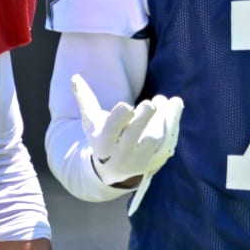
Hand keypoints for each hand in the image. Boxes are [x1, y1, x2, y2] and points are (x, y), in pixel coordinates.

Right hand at [71, 74, 182, 188]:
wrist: (113, 171)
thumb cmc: (101, 139)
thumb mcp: (90, 123)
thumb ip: (85, 100)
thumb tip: (75, 78)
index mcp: (103, 143)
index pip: (112, 129)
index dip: (120, 117)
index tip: (127, 106)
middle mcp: (121, 154)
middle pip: (134, 135)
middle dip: (143, 118)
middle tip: (150, 104)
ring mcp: (140, 159)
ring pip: (154, 139)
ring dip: (163, 118)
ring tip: (164, 99)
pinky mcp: (155, 161)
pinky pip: (168, 142)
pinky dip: (173, 123)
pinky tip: (175, 105)